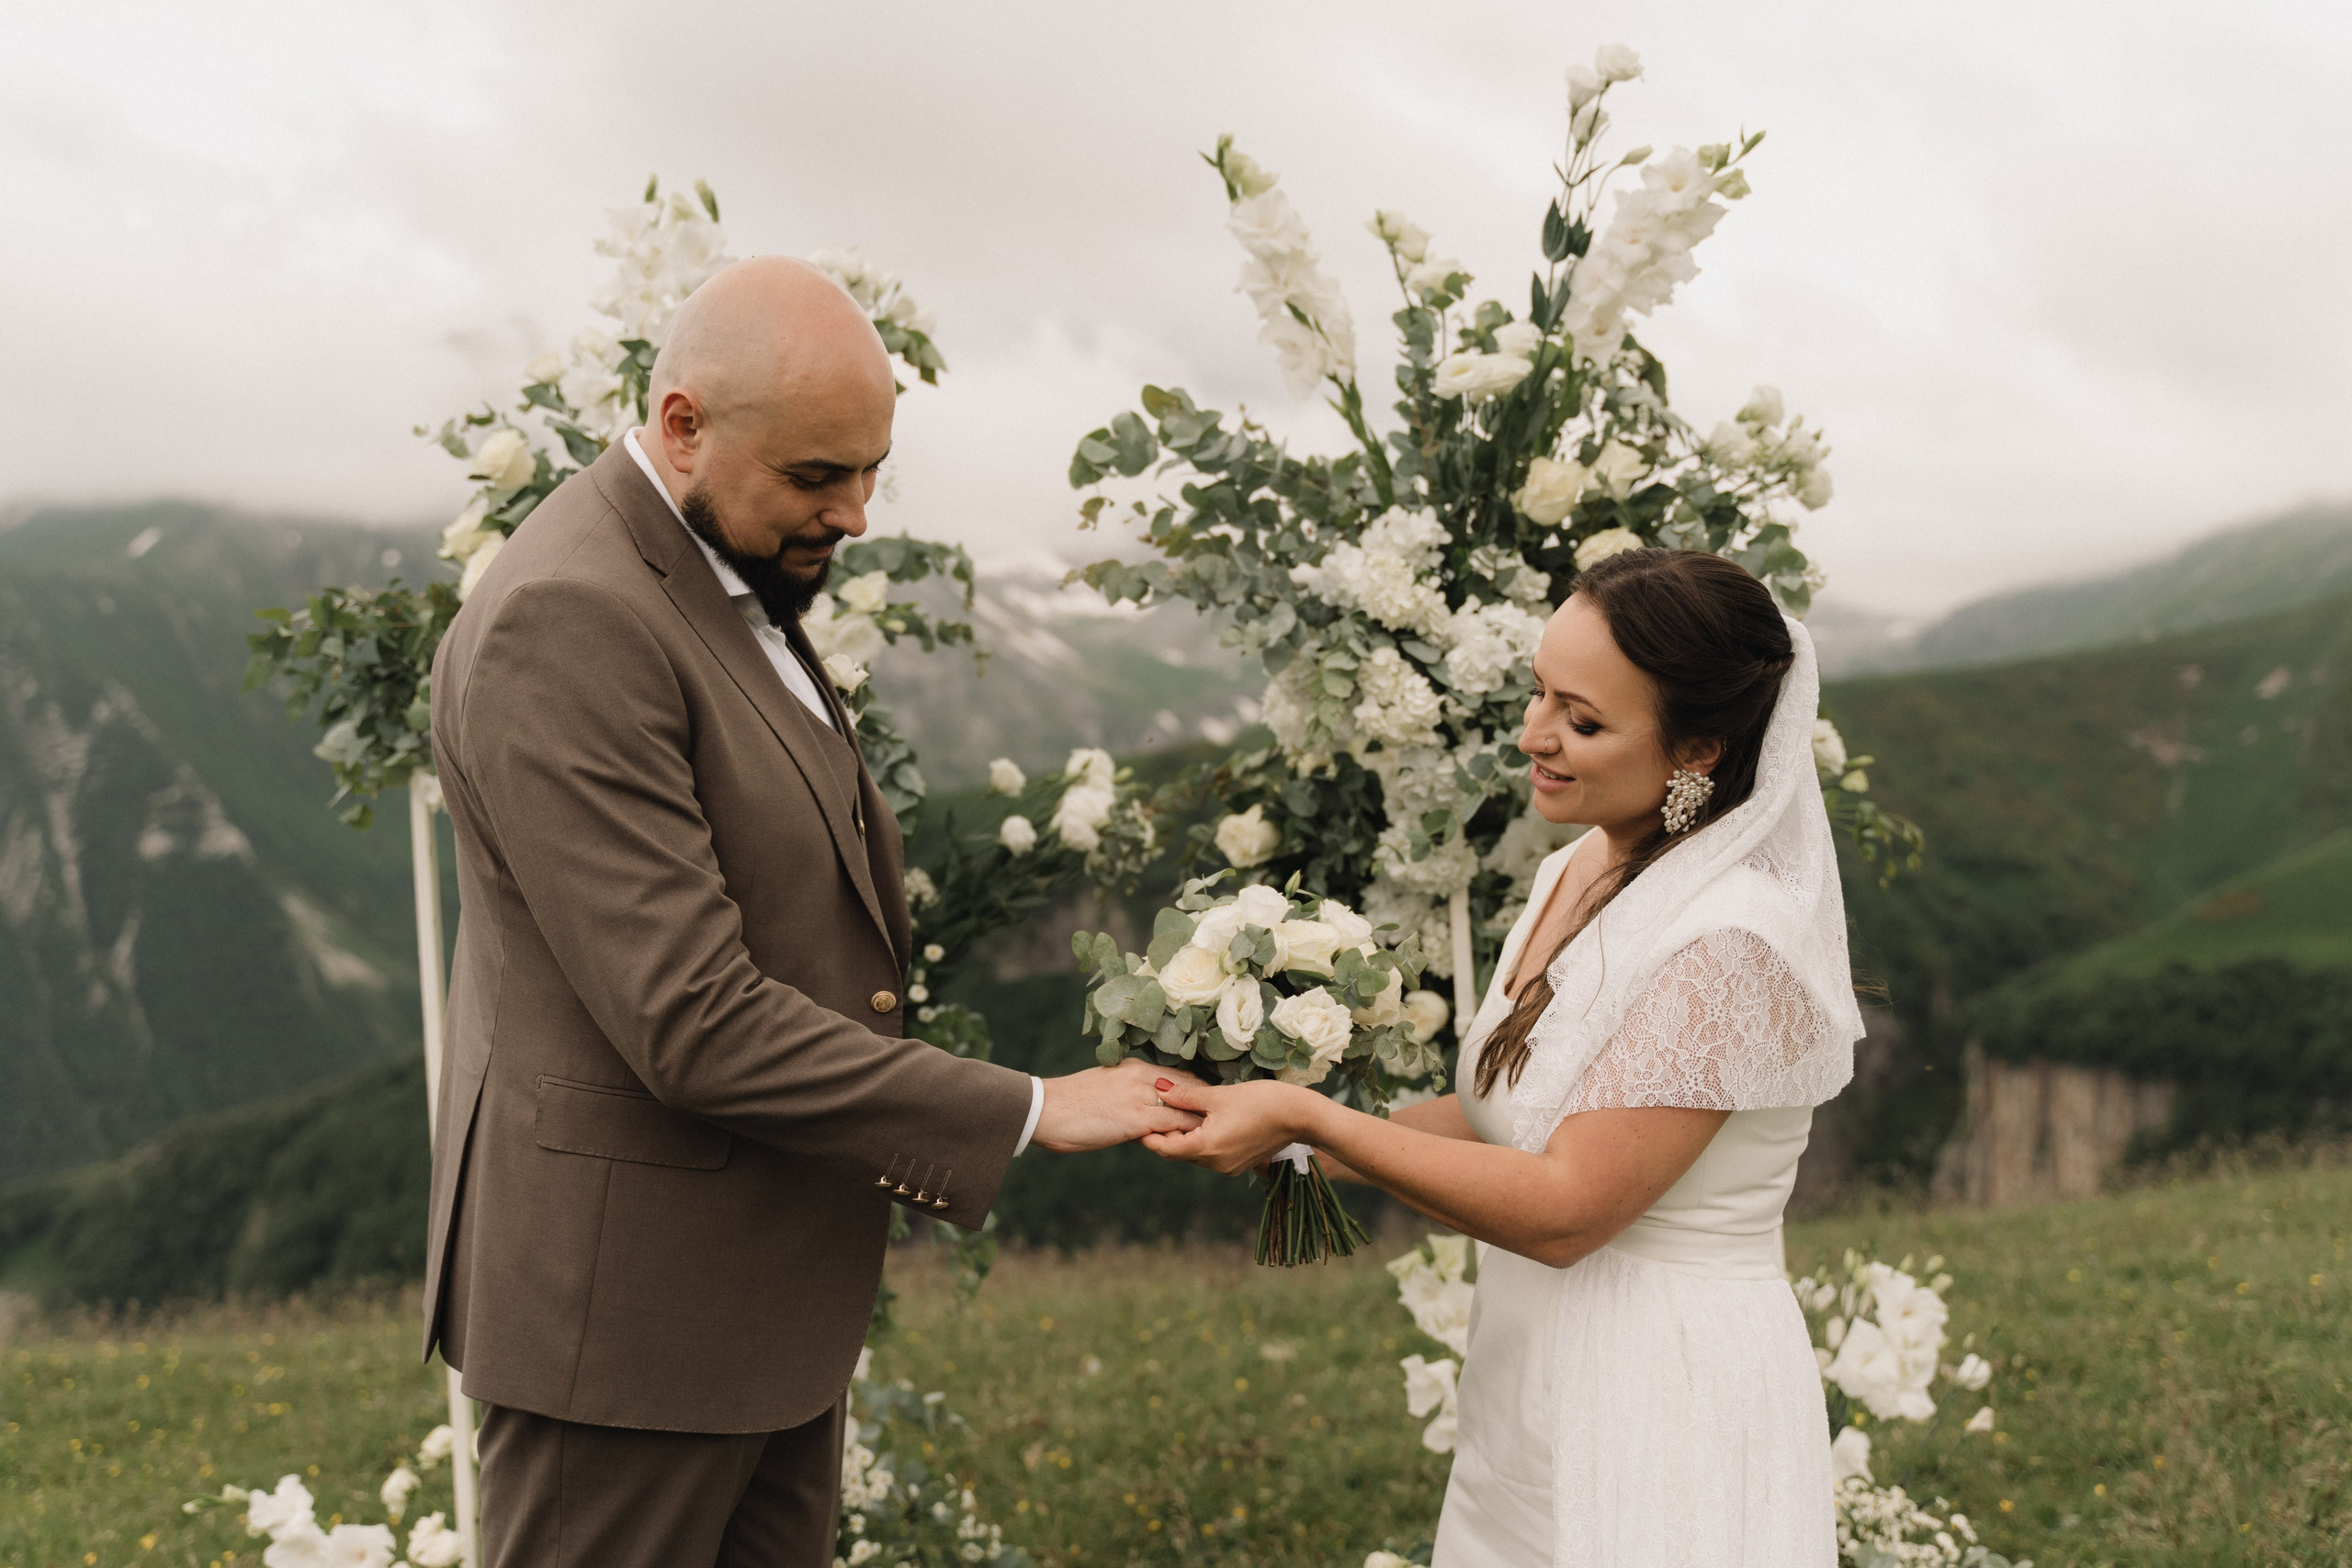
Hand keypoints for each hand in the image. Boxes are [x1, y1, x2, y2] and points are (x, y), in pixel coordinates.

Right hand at [1030, 1060, 1204, 1152]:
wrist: (1045, 1109)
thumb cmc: (1068, 1105)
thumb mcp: (1104, 1091)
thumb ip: (1127, 1096)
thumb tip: (1140, 1113)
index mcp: (1134, 1068)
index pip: (1179, 1077)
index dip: (1196, 1093)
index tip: (1207, 1107)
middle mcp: (1143, 1076)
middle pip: (1191, 1087)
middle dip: (1206, 1106)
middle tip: (1221, 1122)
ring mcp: (1141, 1096)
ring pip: (1188, 1107)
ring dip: (1202, 1123)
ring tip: (1216, 1137)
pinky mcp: (1136, 1119)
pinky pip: (1174, 1126)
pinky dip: (1188, 1136)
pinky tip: (1195, 1148)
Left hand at [1140, 1077, 1322, 1175]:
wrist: (1300, 1116)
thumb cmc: (1261, 1101)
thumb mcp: (1218, 1096)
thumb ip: (1186, 1096)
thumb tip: (1159, 1089)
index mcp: (1206, 1149)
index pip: (1165, 1148)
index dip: (1149, 1136)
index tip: (1137, 1123)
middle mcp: (1216, 1164)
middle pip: (1180, 1152)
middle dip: (1167, 1134)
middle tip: (1154, 1113)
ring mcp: (1229, 1167)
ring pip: (1196, 1153)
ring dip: (1186, 1136)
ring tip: (1179, 1113)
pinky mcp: (1240, 1163)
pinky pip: (1212, 1154)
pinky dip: (1203, 1140)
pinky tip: (1205, 1121)